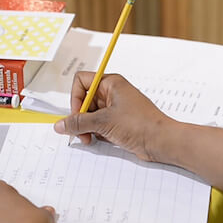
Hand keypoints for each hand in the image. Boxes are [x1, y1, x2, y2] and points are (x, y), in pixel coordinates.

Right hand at [54, 73, 174, 161]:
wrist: (162, 141)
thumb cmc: (140, 124)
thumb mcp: (104, 122)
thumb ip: (79, 123)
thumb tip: (60, 125)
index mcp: (111, 83)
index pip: (81, 81)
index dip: (75, 98)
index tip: (77, 114)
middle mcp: (113, 93)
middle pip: (83, 100)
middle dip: (80, 118)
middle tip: (81, 133)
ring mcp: (116, 108)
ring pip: (90, 115)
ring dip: (86, 128)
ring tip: (90, 140)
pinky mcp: (119, 122)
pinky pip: (99, 125)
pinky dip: (96, 133)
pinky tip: (99, 141)